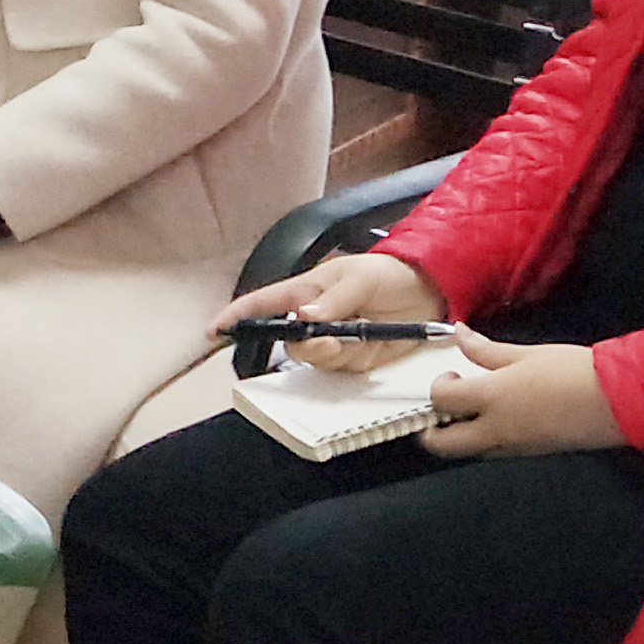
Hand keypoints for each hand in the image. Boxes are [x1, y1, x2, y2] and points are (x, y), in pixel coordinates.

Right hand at [217, 249, 449, 372]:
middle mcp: (311, 319)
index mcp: (303, 292)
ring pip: (312, 358)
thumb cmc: (386, 274)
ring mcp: (332, 341)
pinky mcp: (354, 359)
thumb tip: (305, 316)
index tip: (215, 331)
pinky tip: (366, 348)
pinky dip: (349, 362)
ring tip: (353, 341)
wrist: (428, 293)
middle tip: (329, 342)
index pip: (261, 304)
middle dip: (303, 345)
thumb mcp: (360, 277)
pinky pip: (339, 369)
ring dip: (329, 354)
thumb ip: (335, 298)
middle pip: (287, 341)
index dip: (235, 317)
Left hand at [421, 333, 625, 457]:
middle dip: (430, 430)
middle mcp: (497, 429)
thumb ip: (485, 350)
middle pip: (442, 445)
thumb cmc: (573, 371)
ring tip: (472, 411)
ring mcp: (514, 447)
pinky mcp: (532, 454)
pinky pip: (495, 452)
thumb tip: (459, 334)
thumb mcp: (526, 354)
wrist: (619, 401)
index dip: (436, 387)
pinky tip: (500, 418)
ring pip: (468, 453)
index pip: (440, 401)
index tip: (450, 376)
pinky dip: (485, 440)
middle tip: (442, 408)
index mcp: (492, 398)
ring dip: (459, 436)